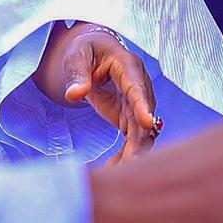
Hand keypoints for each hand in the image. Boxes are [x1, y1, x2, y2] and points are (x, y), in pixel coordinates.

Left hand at [38, 22, 161, 161]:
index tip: (147, 123)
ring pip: (142, 132)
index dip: (143, 106)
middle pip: (143, 116)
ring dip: (134, 153)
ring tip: (118, 173)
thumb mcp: (76, 56)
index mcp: (128, 66)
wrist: (92, 54)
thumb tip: (75, 94)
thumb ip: (76, 74)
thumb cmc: (86, 50)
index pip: (137, 87)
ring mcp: (136, 103)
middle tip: (129, 164)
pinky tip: (115, 169)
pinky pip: (133, 138)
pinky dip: (126, 154)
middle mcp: (138, 86)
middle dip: (139, 141)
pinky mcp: (130, 117)